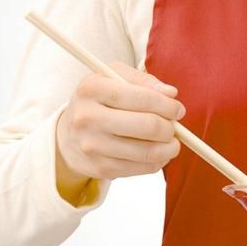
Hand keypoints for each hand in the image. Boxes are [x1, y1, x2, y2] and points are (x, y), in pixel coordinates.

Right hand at [56, 61, 184, 190]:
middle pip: (148, 126)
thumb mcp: (114, 78)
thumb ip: (144, 80)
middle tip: (173, 126)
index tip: (177, 109)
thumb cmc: (99, 101)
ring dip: (170, 147)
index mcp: (92, 88)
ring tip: (171, 141)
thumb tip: (170, 94)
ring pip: (148, 151)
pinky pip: (143, 168)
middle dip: (170, 127)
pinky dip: (159, 161)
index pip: (143, 97)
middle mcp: (88, 117)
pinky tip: (158, 152)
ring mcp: (93, 145)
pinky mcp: (101, 168)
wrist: (69, 134)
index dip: (168, 105)